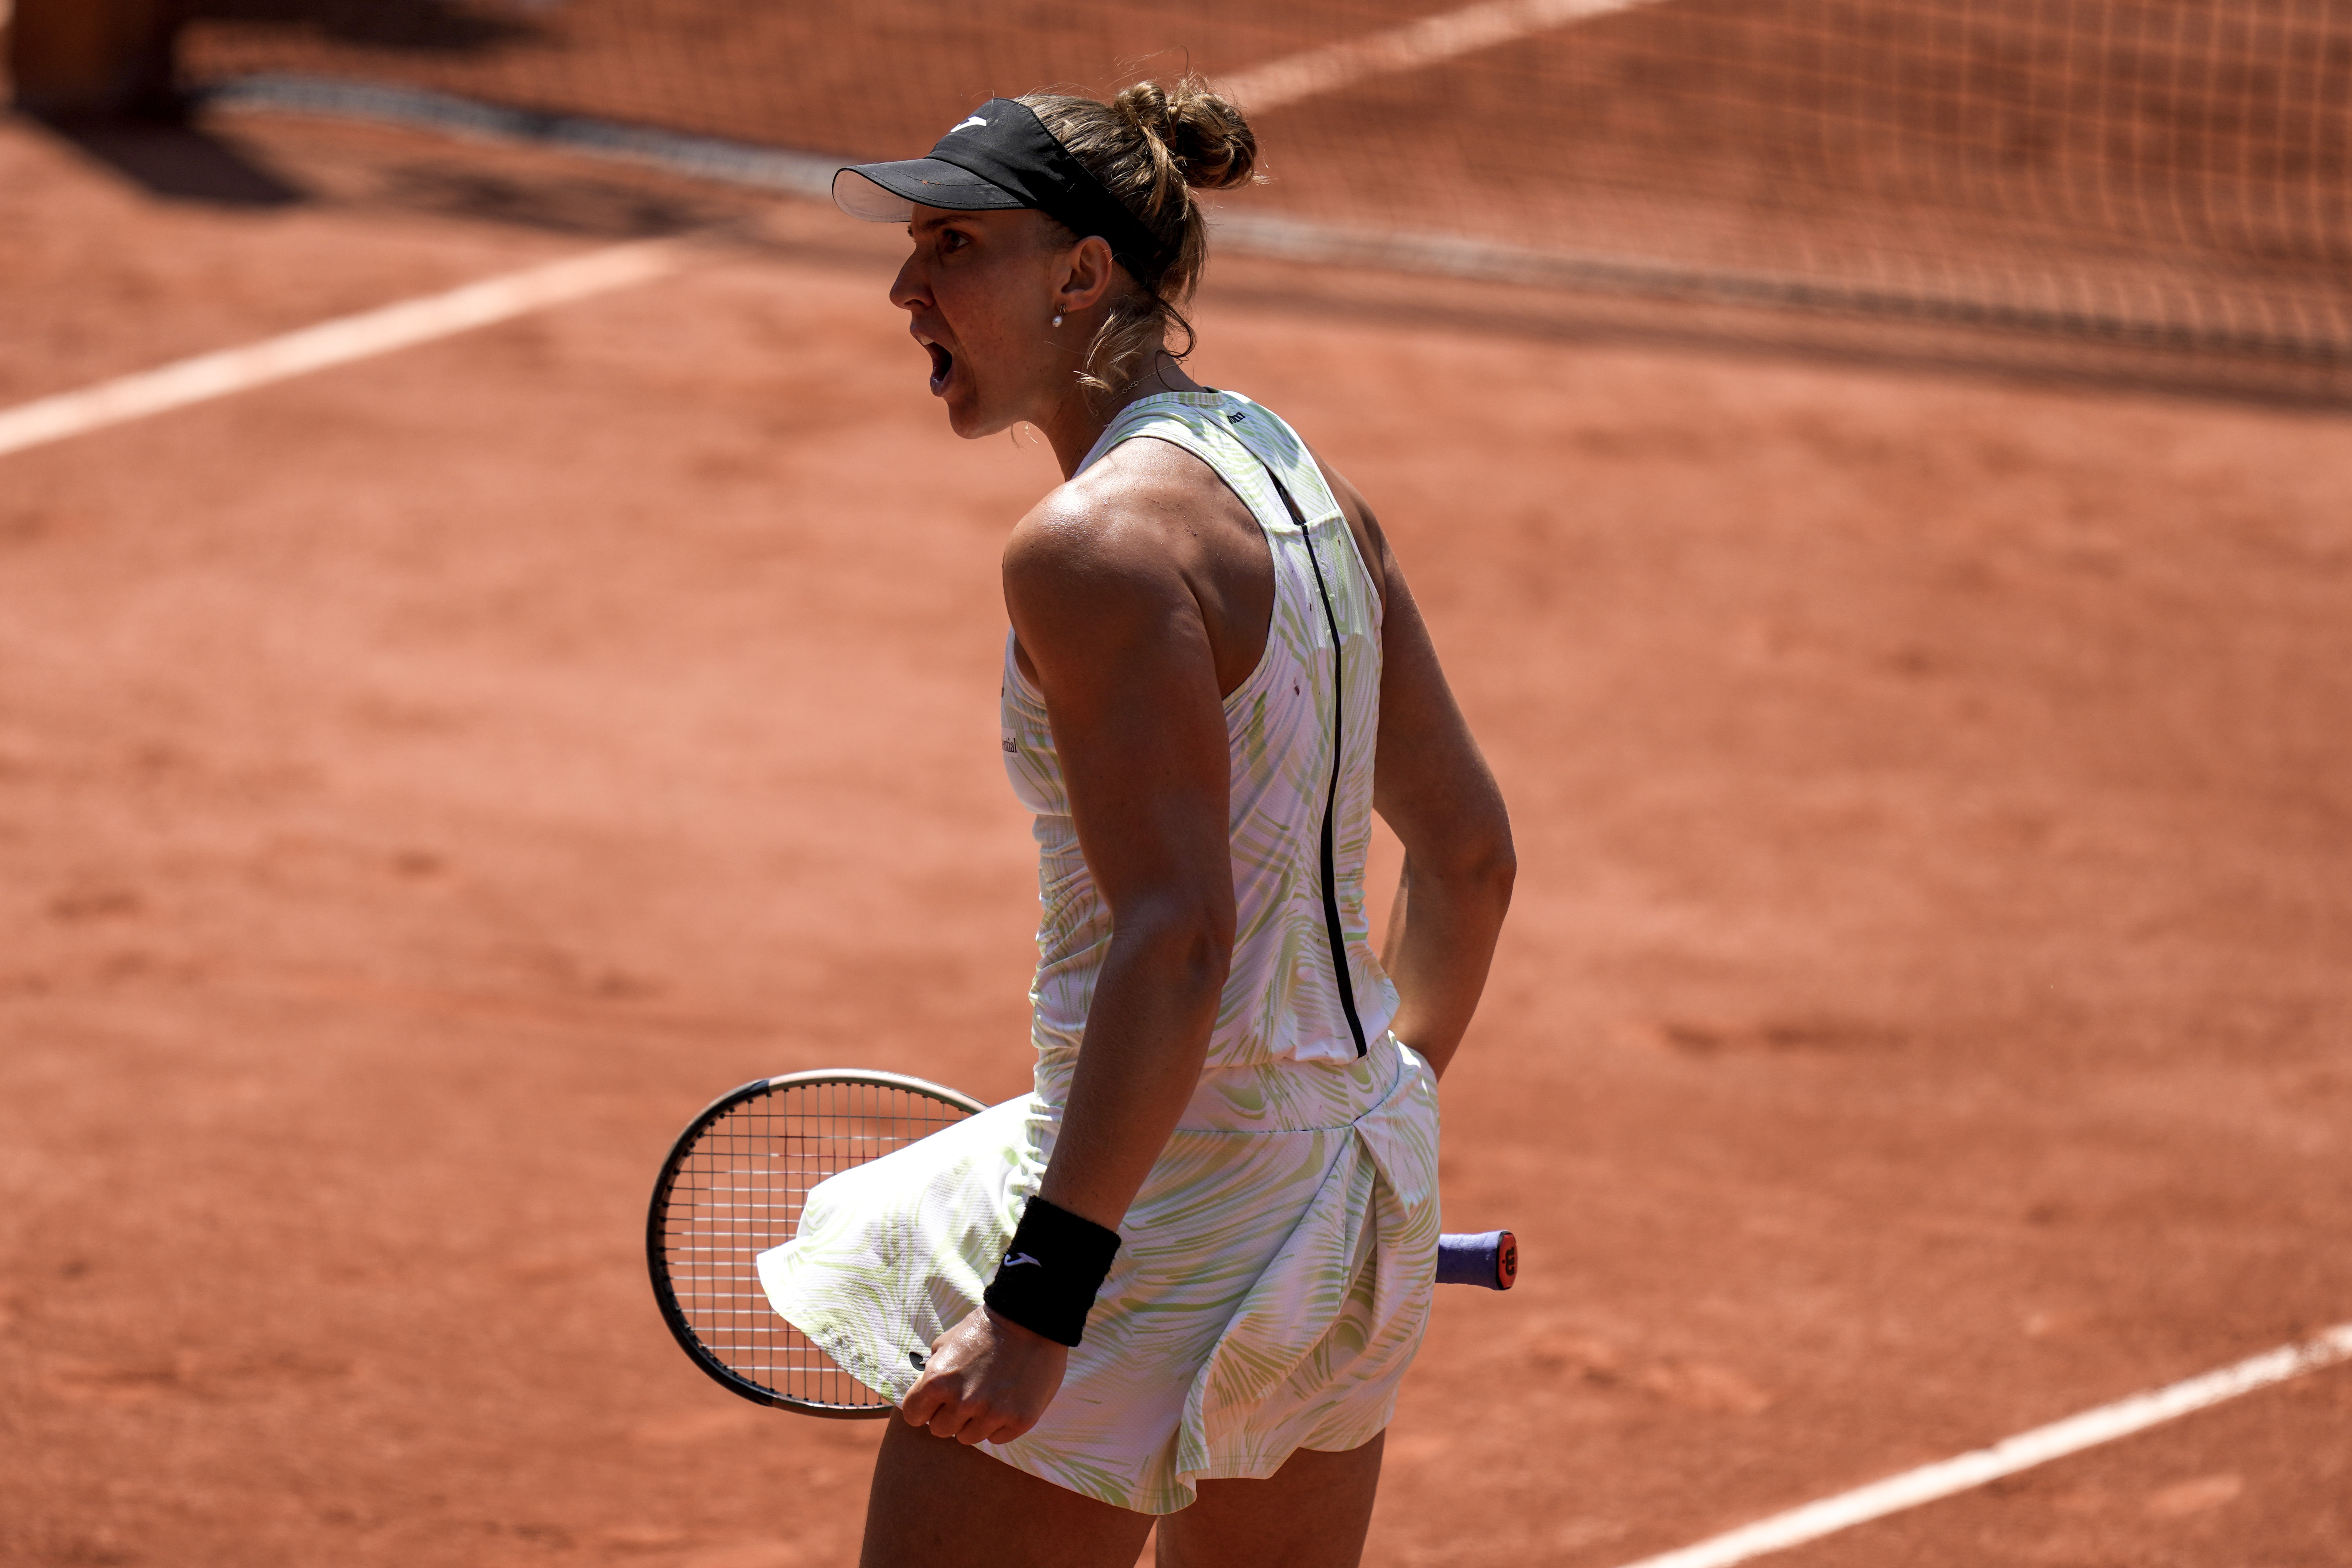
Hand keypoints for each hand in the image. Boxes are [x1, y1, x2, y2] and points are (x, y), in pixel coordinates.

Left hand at [899, 1307, 1067, 1444]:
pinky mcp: (1019, 1420)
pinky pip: (996, 1438)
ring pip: (968, 1437)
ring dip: (974, 1422)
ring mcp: (992, 1414)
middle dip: (949, 1415)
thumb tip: (925, 1390)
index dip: (924, 1408)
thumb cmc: (986, 1328)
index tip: (935, 1402)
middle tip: (966, 1396)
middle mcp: (963, 1401)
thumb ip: (932, 1369)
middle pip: (940, 1430)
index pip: (913, 1415)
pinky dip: (999, 1424)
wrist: (1032, 1319)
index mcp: (938, 1380)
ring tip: (988, 1397)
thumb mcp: (948, 1340)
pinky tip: (1006, 1401)